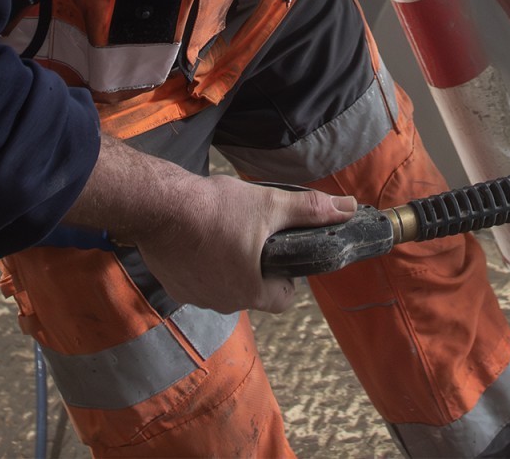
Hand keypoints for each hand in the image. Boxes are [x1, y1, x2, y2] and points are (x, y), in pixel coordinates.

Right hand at [136, 176, 355, 313]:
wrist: (160, 208)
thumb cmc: (216, 210)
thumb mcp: (270, 205)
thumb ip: (310, 210)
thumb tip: (349, 208)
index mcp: (251, 291)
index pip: (284, 298)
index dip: (289, 277)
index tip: (282, 252)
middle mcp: (224, 303)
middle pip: (253, 293)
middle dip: (258, 268)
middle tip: (254, 235)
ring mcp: (196, 298)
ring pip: (224, 287)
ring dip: (229, 267)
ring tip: (226, 232)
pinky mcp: (175, 287)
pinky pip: (198, 282)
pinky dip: (203, 265)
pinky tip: (200, 239)